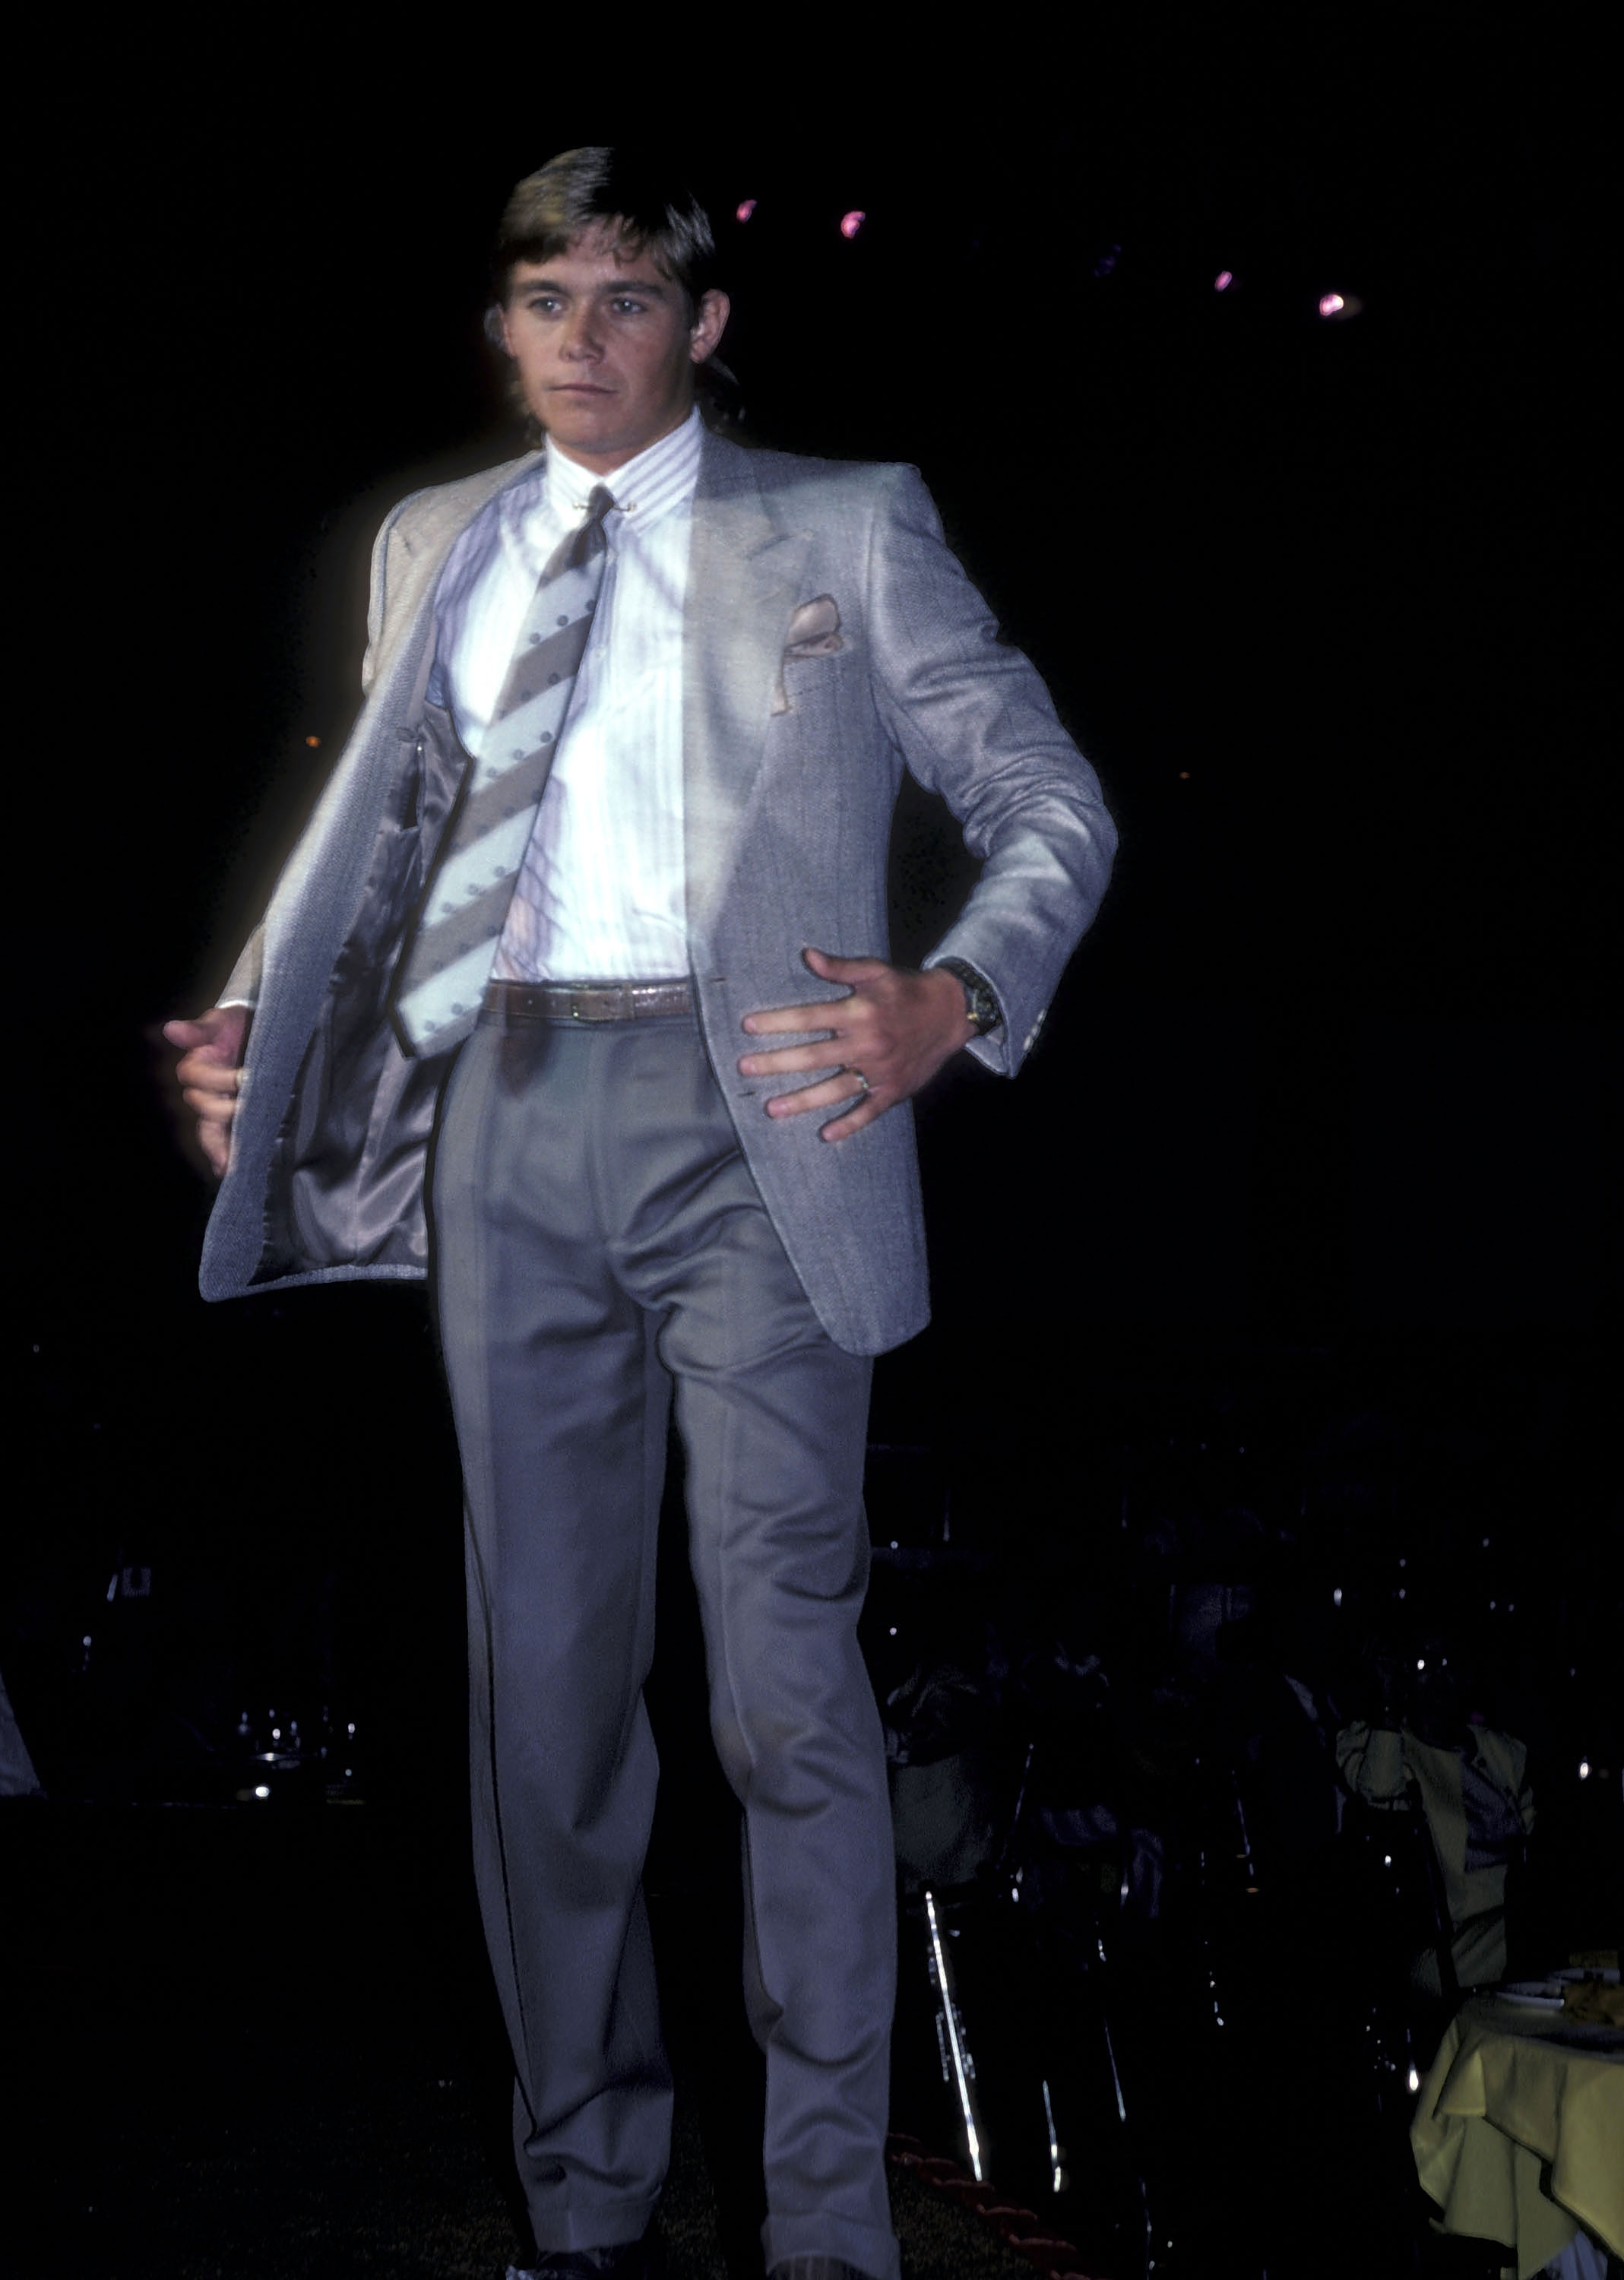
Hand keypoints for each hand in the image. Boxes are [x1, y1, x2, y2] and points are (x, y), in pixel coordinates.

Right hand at [162, 1005, 251, 1178]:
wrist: (256, 1031)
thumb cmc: (235, 1026)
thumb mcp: (220, 1023)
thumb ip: (199, 1030)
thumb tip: (172, 1029)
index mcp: (199, 1068)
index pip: (196, 1078)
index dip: (215, 1079)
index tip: (241, 1079)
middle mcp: (205, 1090)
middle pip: (205, 1107)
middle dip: (225, 1108)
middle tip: (249, 1106)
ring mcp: (219, 1105)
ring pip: (209, 1130)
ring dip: (221, 1143)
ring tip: (234, 1157)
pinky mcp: (235, 1117)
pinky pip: (222, 1139)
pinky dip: (222, 1155)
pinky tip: (227, 1170)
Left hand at [739, 947, 973, 1141]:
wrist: (951, 1013)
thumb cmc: (906, 989)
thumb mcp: (875, 971)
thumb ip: (840, 967)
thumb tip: (807, 955)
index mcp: (859, 1012)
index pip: (809, 1018)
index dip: (777, 1022)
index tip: (748, 1026)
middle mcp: (867, 1043)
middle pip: (814, 1057)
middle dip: (776, 1063)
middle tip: (745, 1069)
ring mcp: (879, 1071)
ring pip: (834, 1089)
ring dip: (802, 1101)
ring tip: (772, 1109)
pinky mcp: (893, 1090)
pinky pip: (868, 1111)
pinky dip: (849, 1124)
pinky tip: (826, 1134)